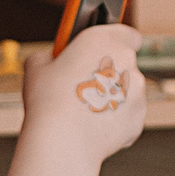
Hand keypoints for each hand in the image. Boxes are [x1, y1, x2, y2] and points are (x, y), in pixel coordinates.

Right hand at [21, 24, 147, 161]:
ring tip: (85, 111)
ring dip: (113, 97)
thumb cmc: (47, 101)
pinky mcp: (138, 117)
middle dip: (109, 73)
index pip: (126, 33)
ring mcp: (136, 90)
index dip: (116, 43)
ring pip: (127, 90)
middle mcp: (126, 61)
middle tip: (85, 86)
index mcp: (103, 40)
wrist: (62, 141)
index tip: (103, 52)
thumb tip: (51, 60)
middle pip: (124, 63)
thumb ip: (49, 56)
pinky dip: (115, 120)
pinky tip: (92, 126)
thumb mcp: (36, 67)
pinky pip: (128, 115)